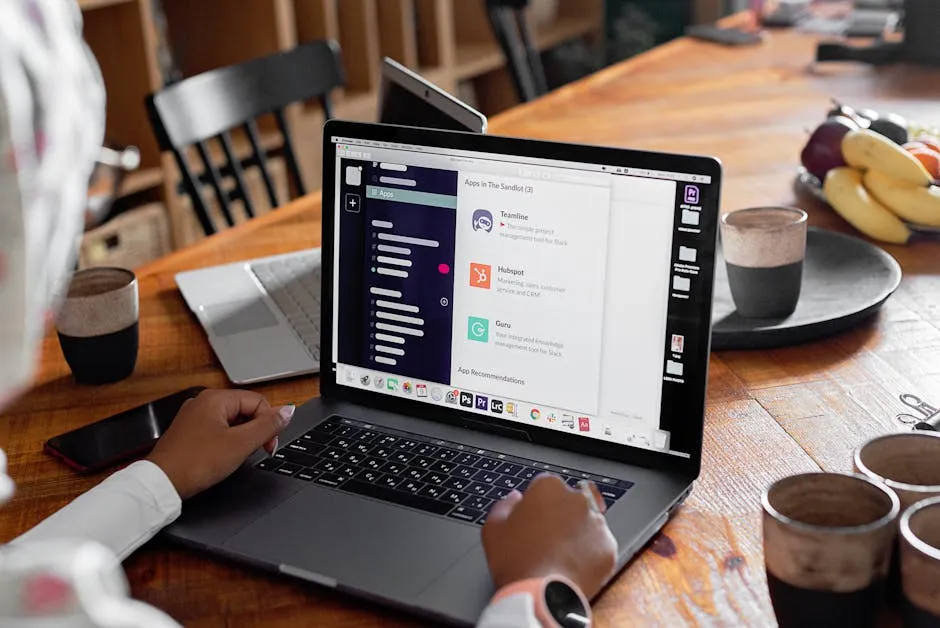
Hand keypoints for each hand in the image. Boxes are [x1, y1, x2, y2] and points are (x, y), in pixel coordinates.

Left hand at [146, 389, 293, 498]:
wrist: (162, 484)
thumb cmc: (195, 463)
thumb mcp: (240, 444)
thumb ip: (267, 426)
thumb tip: (288, 411)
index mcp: (215, 398)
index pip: (258, 402)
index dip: (269, 424)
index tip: (269, 446)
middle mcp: (203, 402)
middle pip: (245, 410)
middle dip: (255, 431)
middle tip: (253, 452)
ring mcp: (194, 417)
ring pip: (232, 422)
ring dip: (241, 438)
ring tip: (234, 456)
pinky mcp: (189, 432)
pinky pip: (218, 430)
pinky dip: (226, 443)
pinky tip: (222, 457)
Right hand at [481, 474, 616, 598]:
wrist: (541, 594)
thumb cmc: (515, 560)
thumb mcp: (494, 528)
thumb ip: (505, 505)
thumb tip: (514, 498)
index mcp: (548, 487)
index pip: (545, 487)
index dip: (537, 505)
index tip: (532, 521)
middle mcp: (577, 499)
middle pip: (569, 502)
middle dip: (561, 515)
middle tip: (546, 539)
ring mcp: (597, 523)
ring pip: (587, 523)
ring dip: (577, 534)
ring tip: (559, 557)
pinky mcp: (609, 546)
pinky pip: (599, 546)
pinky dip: (589, 554)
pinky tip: (572, 566)